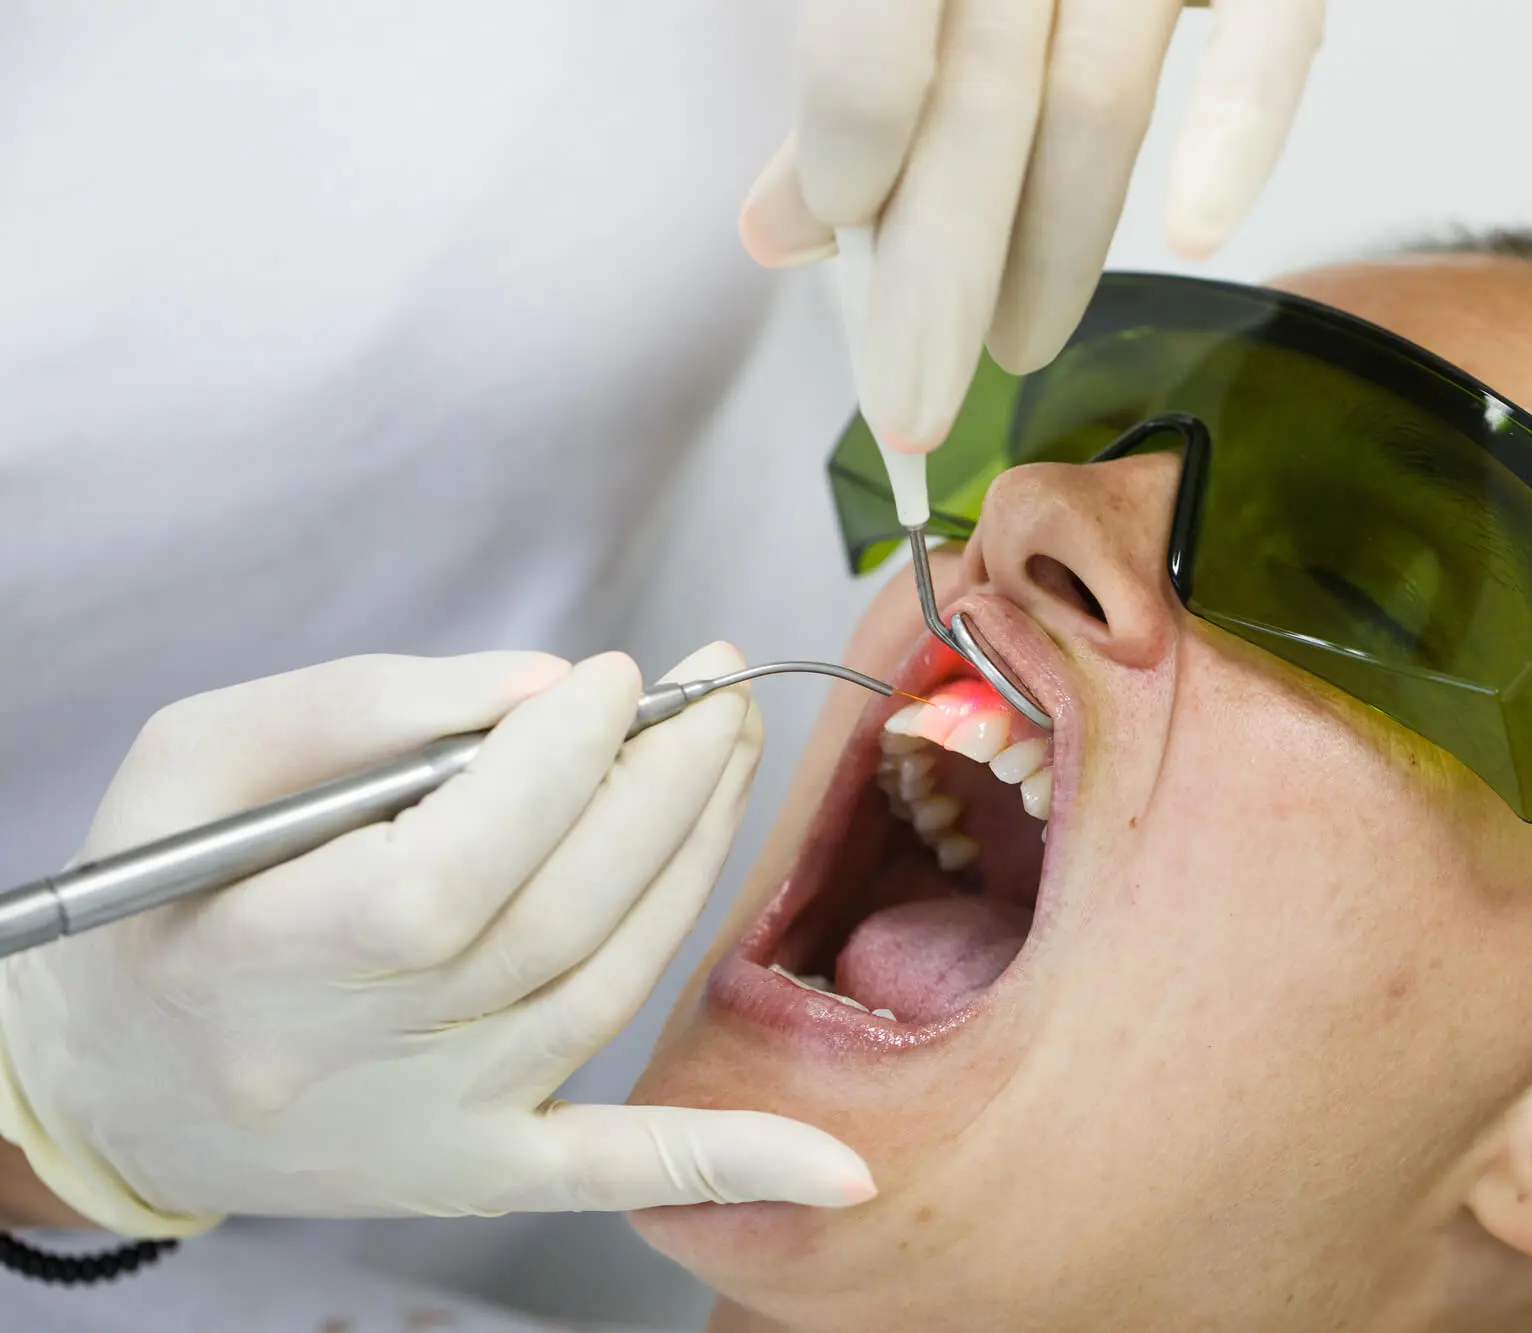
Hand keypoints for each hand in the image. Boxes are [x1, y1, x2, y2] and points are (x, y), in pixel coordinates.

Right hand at [0, 646, 872, 1236]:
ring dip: (693, 862)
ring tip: (733, 752)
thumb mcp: (204, 757)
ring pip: (605, 988)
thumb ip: (371, 709)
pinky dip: (732, 1163)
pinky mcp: (477, 1171)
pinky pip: (616, 1175)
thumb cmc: (162, 896)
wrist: (123, 1075)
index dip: (553, 770)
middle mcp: (356, 1063)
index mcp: (263, 957)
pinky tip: (839, 1171)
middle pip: (554, 921)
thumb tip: (547, 688)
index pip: (448, 874)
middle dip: (660, 787)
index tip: (618, 678)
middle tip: (719, 689)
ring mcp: (432, 1129)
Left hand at [740, 0, 1326, 452]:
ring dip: (1054, 249)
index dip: (852, 145)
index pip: (877, 32)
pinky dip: (1238, 132)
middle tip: (912, 408)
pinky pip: (1270, 35)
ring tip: (1015, 355)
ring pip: (1100, 98)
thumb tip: (779, 233)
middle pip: (980, 99)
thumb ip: (849, 62)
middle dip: (940, 273)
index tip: (840, 240)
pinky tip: (1195, 237)